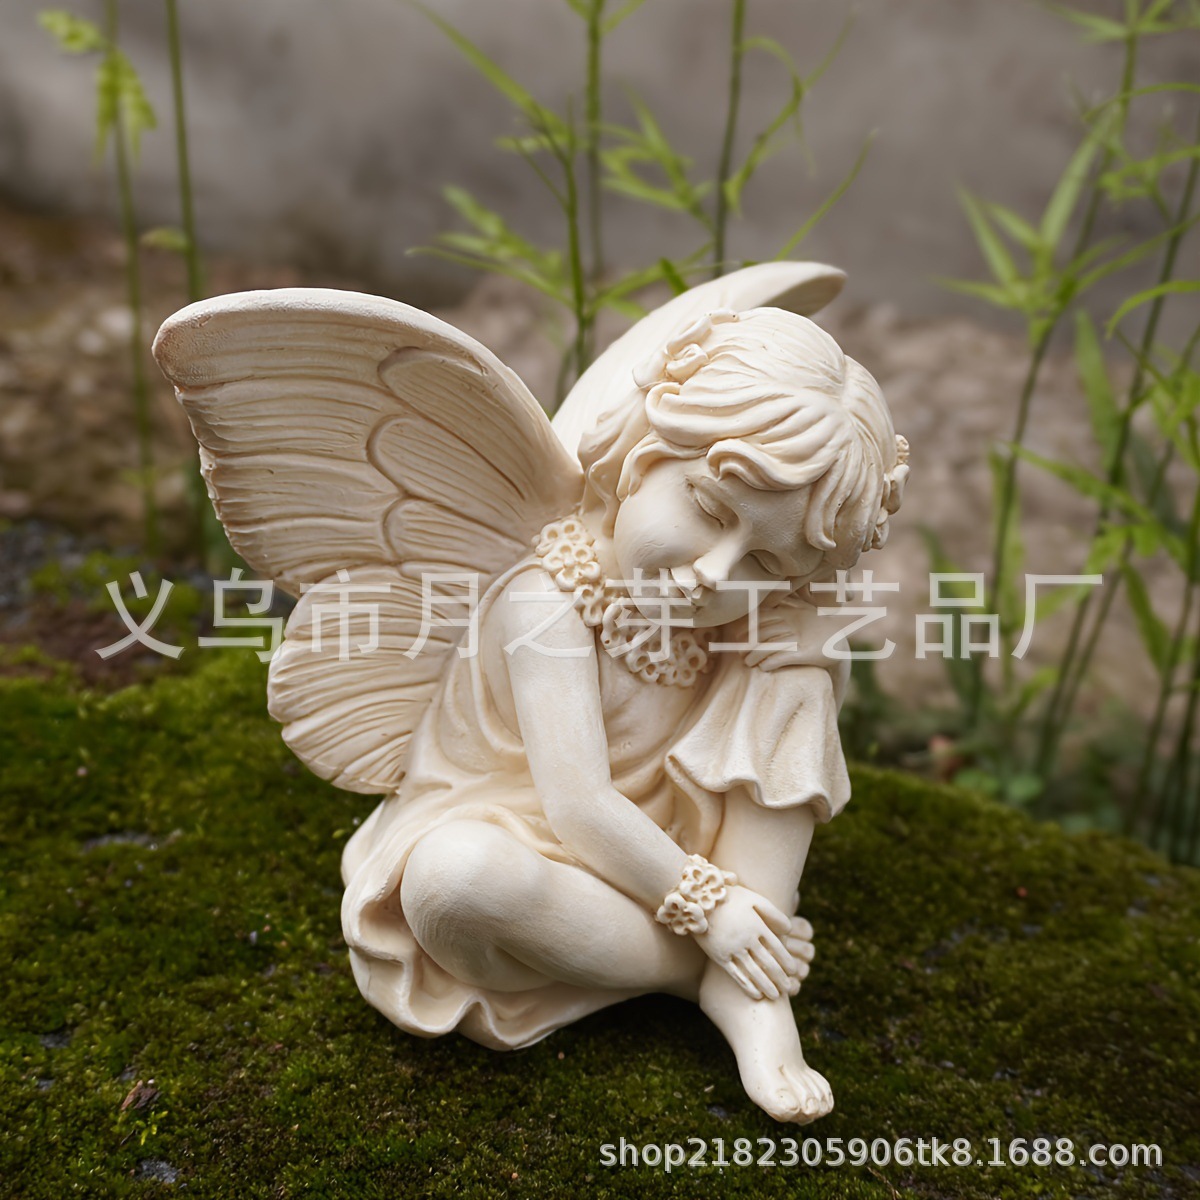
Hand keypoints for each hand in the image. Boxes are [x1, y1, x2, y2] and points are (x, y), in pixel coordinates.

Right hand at [694, 885, 803, 999]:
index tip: (794, 971)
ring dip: (767, 986)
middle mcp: (747, 939)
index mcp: (757, 925)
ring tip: (776, 996)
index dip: (787, 961)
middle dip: (780, 978)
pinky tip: (756, 994)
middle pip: (768, 963)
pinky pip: (736, 975)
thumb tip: (789, 931)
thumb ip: (774, 913)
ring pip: (754, 972)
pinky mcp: (719, 957)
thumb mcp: (755, 899)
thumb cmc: (731, 897)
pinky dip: (748, 986)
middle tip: (788, 988)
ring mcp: (733, 949)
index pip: (778, 948)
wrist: (698, 900)